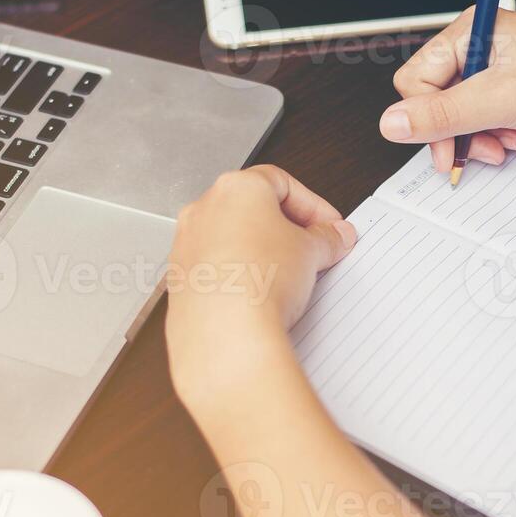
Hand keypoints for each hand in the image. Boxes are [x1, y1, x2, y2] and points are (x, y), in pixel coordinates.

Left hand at [165, 166, 355, 405]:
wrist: (225, 332)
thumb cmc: (258, 282)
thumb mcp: (310, 252)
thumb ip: (326, 237)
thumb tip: (334, 235)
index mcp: (235, 187)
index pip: (283, 184)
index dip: (314, 207)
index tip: (330, 228)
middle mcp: (204, 209)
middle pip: (254, 209)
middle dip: (288, 229)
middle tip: (313, 251)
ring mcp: (187, 243)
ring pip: (232, 238)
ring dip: (262, 253)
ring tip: (288, 278)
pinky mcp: (181, 278)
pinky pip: (216, 267)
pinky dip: (239, 274)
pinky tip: (260, 296)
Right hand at [379, 9, 515, 170]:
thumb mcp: (503, 102)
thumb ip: (442, 115)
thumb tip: (389, 123)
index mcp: (474, 29)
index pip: (415, 78)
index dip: (426, 117)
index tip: (445, 146)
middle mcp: (483, 45)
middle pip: (433, 98)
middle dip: (456, 130)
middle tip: (481, 148)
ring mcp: (499, 70)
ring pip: (456, 115)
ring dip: (477, 137)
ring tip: (508, 142)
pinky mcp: (514, 93)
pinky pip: (481, 121)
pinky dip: (493, 137)